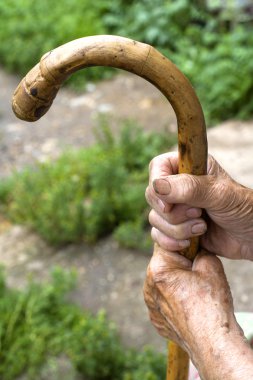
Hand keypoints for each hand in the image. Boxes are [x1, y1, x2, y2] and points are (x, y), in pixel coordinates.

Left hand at [144, 247, 252, 378]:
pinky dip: (173, 300)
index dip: (182, 242)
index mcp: (158, 269)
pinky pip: (163, 302)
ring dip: (174, 282)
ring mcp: (150, 305)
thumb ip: (198, 249)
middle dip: (178, 263)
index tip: (193, 248)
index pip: (165, 242)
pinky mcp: (155, 319)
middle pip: (163, 264)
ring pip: (162, 283)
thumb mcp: (210, 264)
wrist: (212, 342)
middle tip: (196, 272)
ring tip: (193, 291)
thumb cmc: (211, 303)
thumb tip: (194, 249)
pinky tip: (188, 306)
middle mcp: (149, 286)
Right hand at [145, 152, 252, 259]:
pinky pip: (158, 235)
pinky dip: (171, 242)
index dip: (158, 185)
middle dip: (173, 212)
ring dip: (177, 229)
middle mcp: (179, 186)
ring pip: (155, 218)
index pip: (158, 167)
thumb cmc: (243, 210)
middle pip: (153, 196)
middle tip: (198, 214)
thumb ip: (189, 188)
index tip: (168, 204)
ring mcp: (176, 208)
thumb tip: (158, 185)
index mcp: (189, 167)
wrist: (252, 238)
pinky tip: (191, 242)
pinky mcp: (176, 229)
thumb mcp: (219, 195)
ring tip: (202, 228)